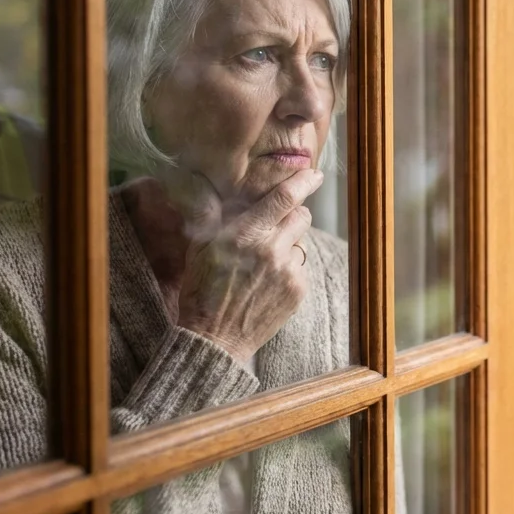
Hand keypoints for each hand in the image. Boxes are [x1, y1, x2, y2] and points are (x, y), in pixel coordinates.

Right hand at [174, 169, 323, 361]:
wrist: (215, 338)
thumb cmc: (202, 291)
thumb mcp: (200, 248)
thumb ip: (216, 217)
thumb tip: (221, 191)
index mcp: (245, 234)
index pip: (283, 199)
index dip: (302, 182)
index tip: (313, 175)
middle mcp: (271, 250)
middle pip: (301, 217)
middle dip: (293, 215)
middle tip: (277, 224)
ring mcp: (287, 272)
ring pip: (301, 243)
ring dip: (288, 245)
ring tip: (263, 263)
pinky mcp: (297, 291)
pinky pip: (300, 268)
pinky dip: (288, 270)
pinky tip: (267, 283)